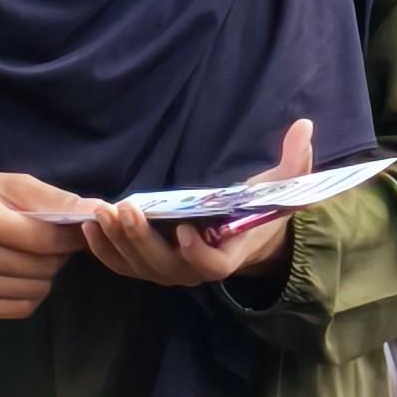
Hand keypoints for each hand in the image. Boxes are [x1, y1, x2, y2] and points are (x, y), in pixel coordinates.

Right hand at [0, 170, 92, 319]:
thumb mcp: (3, 184)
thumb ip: (50, 197)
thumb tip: (94, 208)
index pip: (46, 239)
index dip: (73, 236)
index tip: (80, 228)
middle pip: (44, 266)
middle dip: (59, 253)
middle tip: (49, 238)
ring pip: (37, 289)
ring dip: (46, 272)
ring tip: (30, 254)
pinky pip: (20, 307)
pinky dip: (31, 292)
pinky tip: (19, 274)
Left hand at [85, 118, 312, 289]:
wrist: (245, 236)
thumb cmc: (262, 209)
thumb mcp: (284, 186)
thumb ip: (294, 161)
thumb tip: (305, 126)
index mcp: (231, 253)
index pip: (213, 266)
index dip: (198, 253)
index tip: (186, 229)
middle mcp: (196, 270)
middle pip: (165, 266)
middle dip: (141, 239)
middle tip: (124, 209)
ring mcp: (171, 270)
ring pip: (139, 266)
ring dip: (117, 242)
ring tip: (101, 213)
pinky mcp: (150, 265)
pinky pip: (124, 265)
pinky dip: (105, 250)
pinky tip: (91, 225)